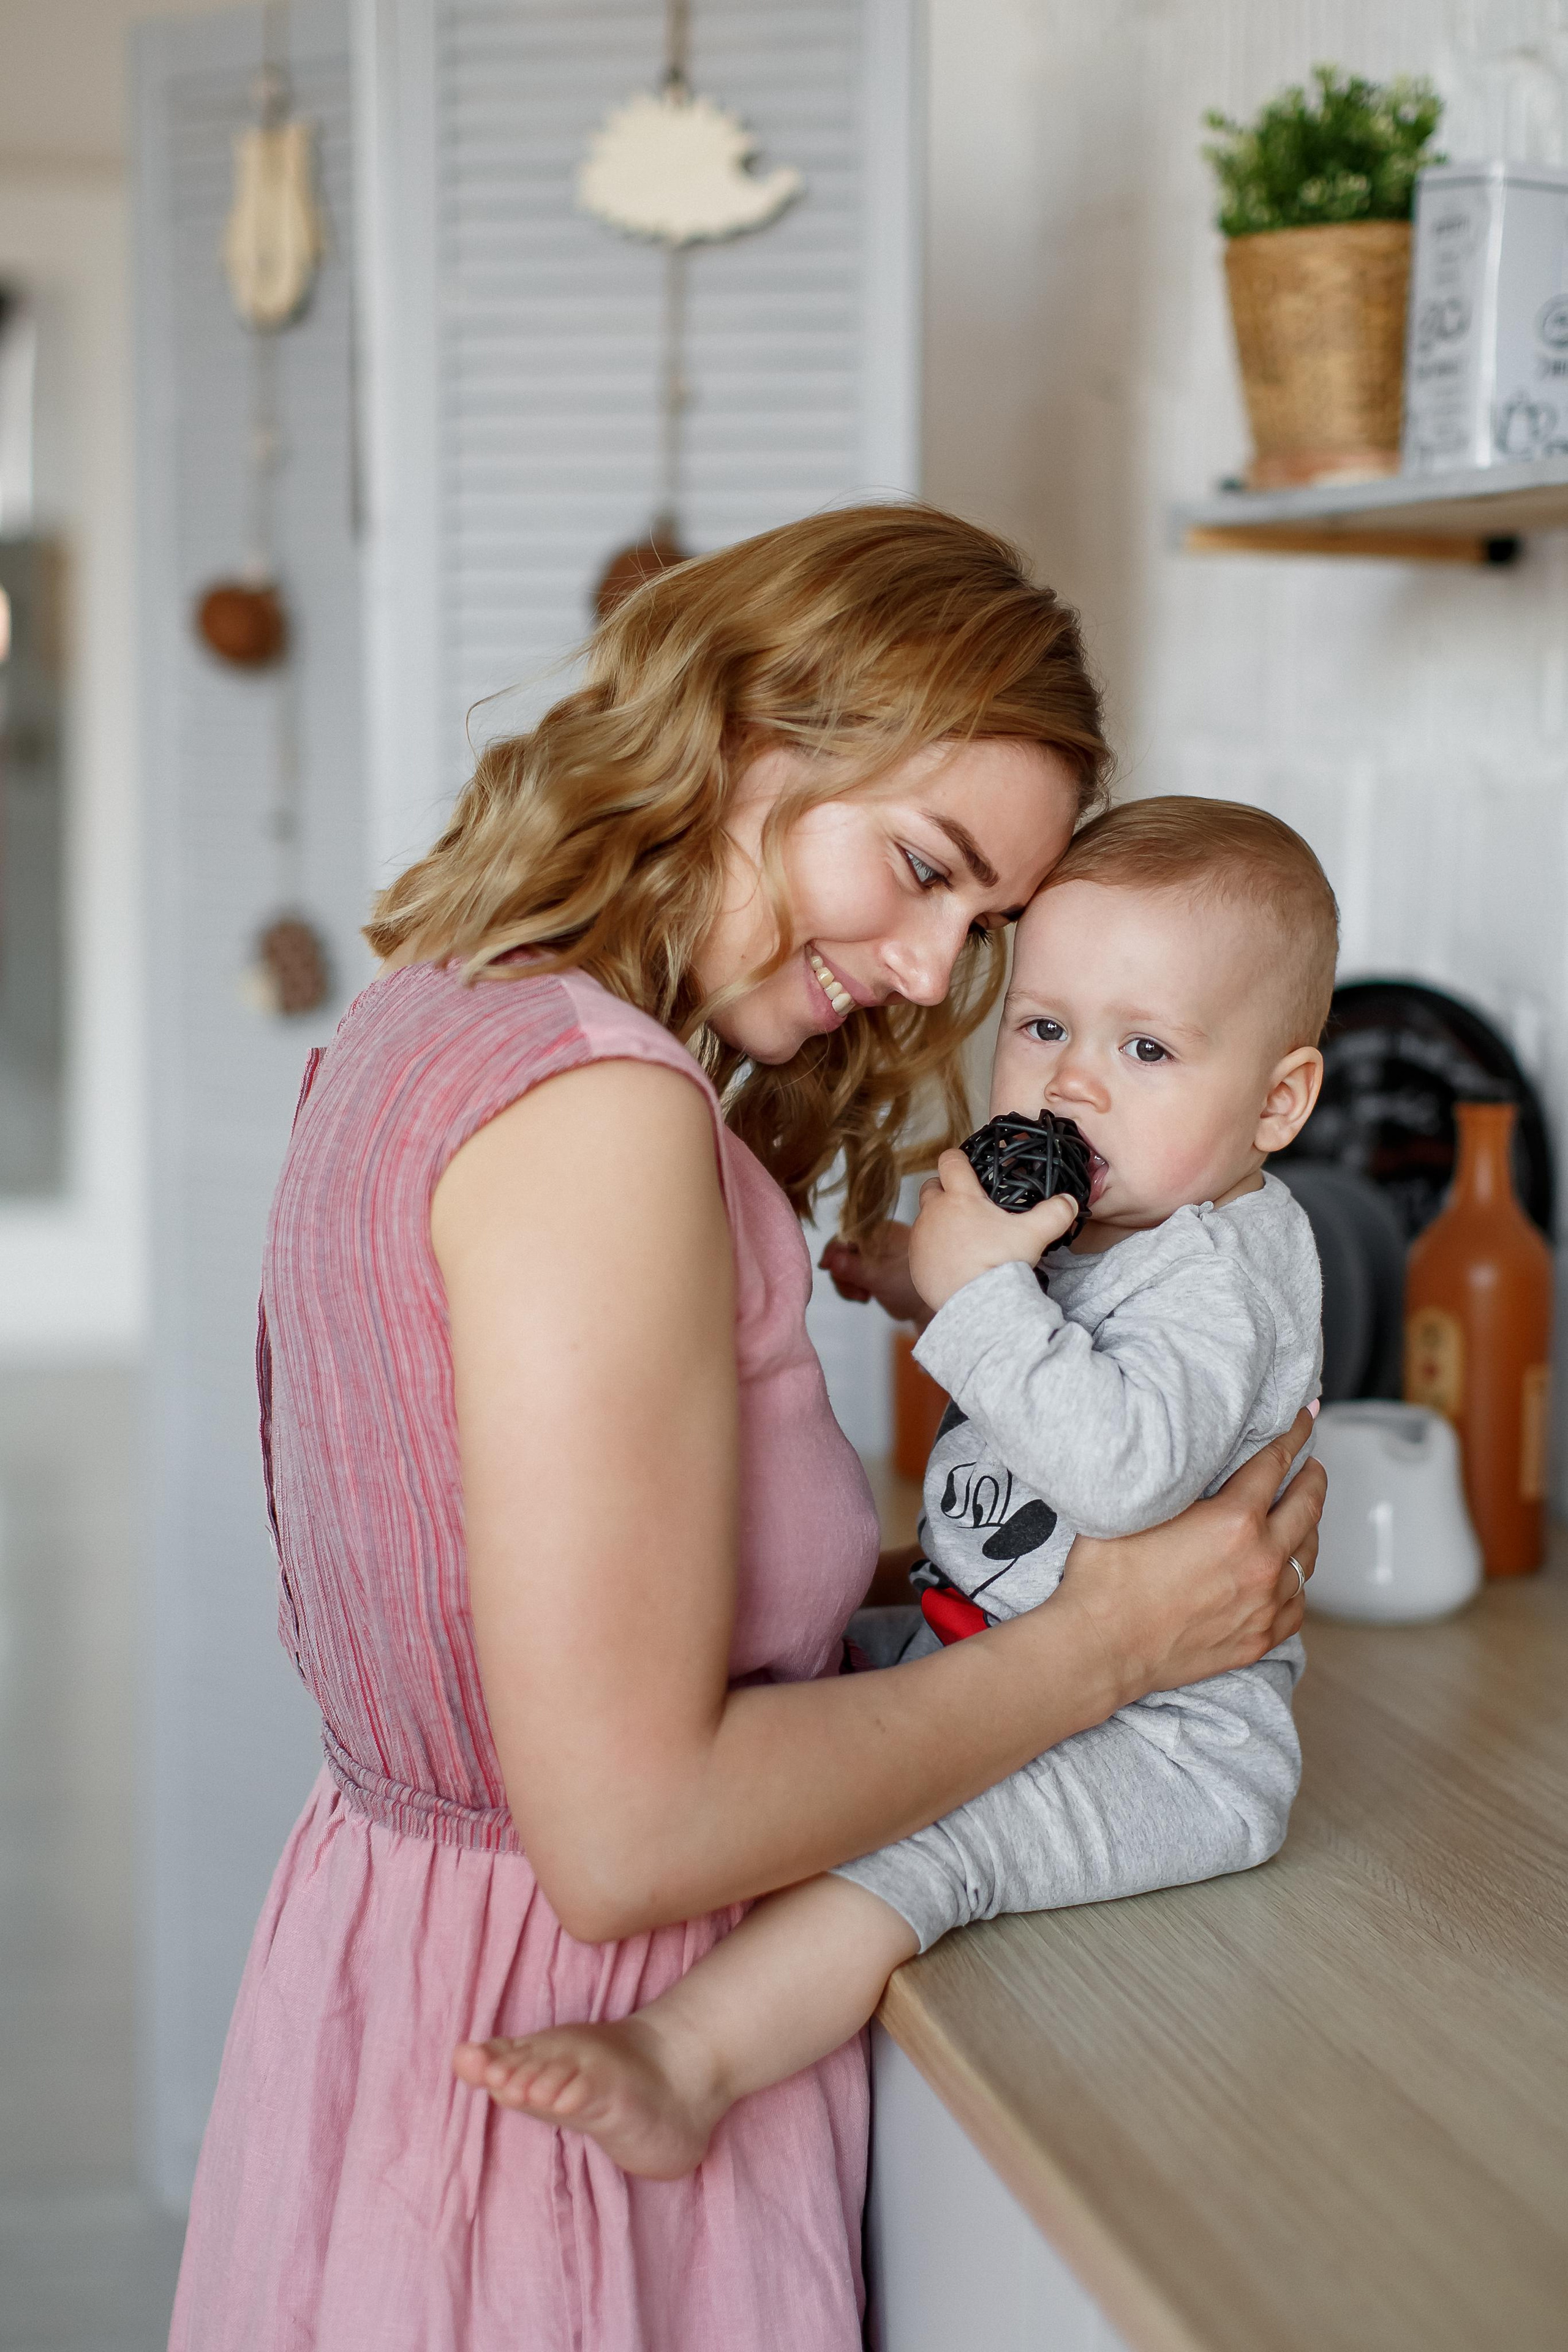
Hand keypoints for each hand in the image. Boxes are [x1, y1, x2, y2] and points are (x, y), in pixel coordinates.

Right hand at [819, 1222, 929, 1326]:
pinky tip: (865, 1297)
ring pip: (842, 1265)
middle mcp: (874, 1240)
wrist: (929, 1308)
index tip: (826, 1266)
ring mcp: (871, 1256)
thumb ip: (856, 1269)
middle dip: (842, 1273)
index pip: (848, 1233)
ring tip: (863, 1296)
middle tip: (856, 1291)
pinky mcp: (869, 1270)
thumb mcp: (882, 1278)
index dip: (834, 1249)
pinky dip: (851, 1288)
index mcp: (880, 1232)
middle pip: (841, 1251)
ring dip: (846, 1283)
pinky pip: (849, 1276)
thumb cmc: (913, 1288)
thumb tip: (832, 1261)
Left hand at [909, 1149, 1080, 1313]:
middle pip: (931, 1186)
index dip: (958, 1158)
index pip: (950, 1161)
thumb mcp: (1034, 1235)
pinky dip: (934, 1248)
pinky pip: (922, 1247)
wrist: (977, 1304)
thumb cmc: (1001, 1265)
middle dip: (945, 1189)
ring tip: (964, 1237)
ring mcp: (921, 1237)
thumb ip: (1054, 1214)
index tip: (966, 1166)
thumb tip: (1069, 1201)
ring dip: (940, 1221)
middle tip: (966, 1204)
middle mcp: (934, 1213)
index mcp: (960, 1197)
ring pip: (926, 1218)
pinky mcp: (915, 1262)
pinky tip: (954, 1261)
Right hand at [1051, 1407, 1323, 1711]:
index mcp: (1234, 1521)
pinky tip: (1288, 1574)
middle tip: (1311, 1464)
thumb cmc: (1107, 1578)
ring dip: (1309, 1528)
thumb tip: (1198, 1455)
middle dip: (1312, 1477)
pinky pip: (1297, 1604)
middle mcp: (1261, 1560)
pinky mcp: (1258, 1638)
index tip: (1303, 1418)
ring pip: (1308, 1557)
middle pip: (1306, 1506)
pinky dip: (1297, 1582)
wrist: (1100, 1648)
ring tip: (1303, 1514)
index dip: (1292, 1435)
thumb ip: (1179, 1480)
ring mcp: (1264, 1604)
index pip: (1275, 1463)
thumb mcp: (1140, 1506)